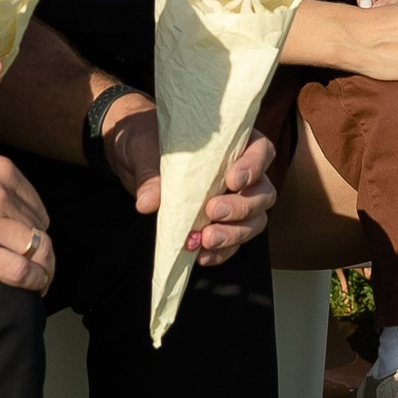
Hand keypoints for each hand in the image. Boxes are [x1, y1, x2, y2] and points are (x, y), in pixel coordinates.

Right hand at [0, 143, 54, 290]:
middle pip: (40, 229)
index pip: (36, 207)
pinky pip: (21, 270)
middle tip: (37, 269)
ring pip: (39, 250)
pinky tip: (30, 288)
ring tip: (39, 283)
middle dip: (42, 251)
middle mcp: (0, 192)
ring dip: (44, 270)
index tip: (30, 246)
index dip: (36, 230)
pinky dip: (32, 282)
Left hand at [100, 105, 275, 264]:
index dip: (253, 166)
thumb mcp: (143, 149)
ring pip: (254, 221)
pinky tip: (201, 255)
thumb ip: (150, 173)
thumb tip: (148, 202)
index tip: (232, 180)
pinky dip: (220, 252)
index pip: (261, 151)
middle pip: (262, 193)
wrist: (134, 159)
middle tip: (212, 211)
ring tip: (206, 240)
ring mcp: (235, 201)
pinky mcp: (221, 225)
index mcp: (234, 142)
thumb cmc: (147, 142)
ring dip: (233, 234)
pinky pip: (233, 243)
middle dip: (241, 207)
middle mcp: (242, 172)